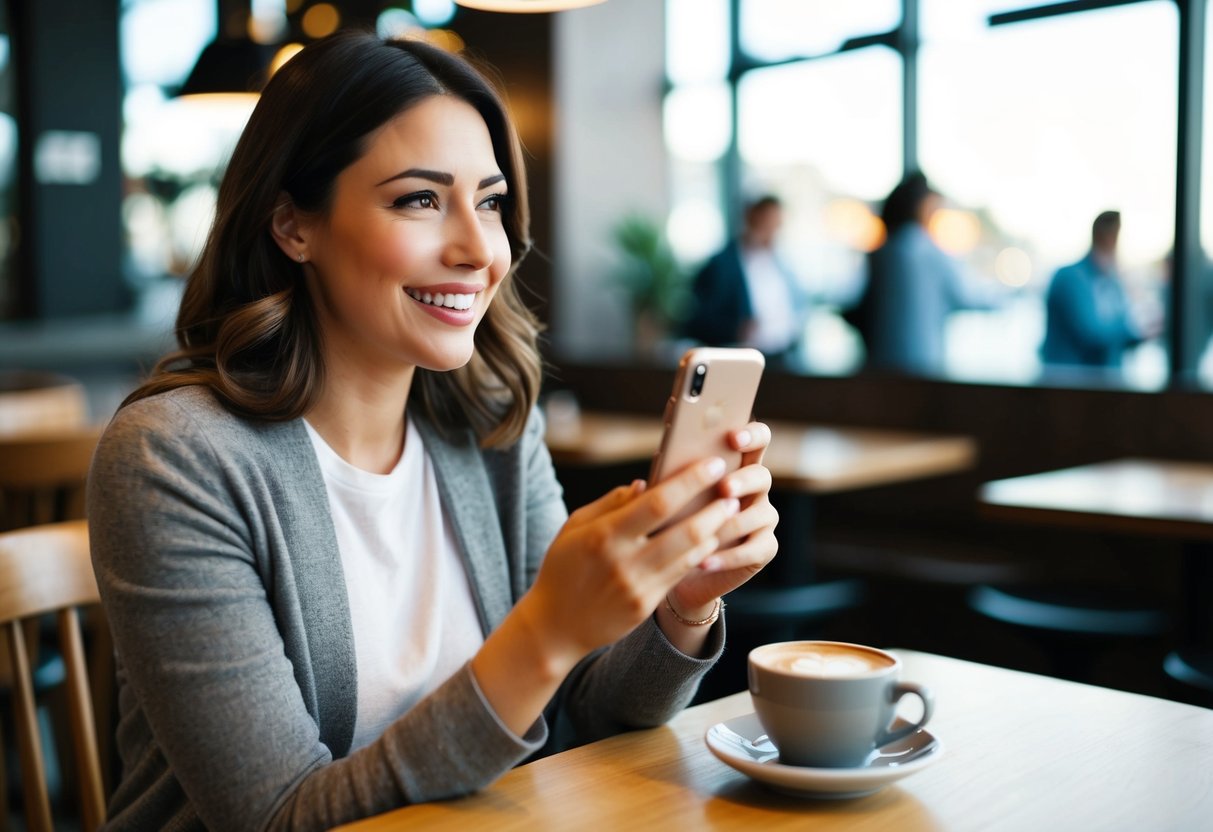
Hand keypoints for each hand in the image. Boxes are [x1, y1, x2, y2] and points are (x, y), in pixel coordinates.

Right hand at [516, 455, 741, 668]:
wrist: (555, 627)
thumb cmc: (562, 568)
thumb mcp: (574, 527)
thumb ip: (610, 503)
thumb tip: (645, 484)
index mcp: (604, 534)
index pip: (658, 502)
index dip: (691, 481)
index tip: (713, 464)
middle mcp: (625, 561)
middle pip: (685, 530)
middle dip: (715, 508)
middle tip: (732, 490)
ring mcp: (638, 586)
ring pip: (691, 554)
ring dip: (714, 530)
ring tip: (727, 511)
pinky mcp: (647, 605)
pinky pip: (682, 574)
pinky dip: (699, 554)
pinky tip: (708, 540)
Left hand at [667, 421, 778, 614]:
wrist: (681, 567)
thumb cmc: (674, 523)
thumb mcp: (668, 501)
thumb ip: (664, 488)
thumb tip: (640, 484)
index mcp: (736, 465)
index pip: (757, 439)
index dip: (751, 434)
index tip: (733, 437)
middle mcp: (755, 488)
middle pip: (762, 474)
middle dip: (744, 480)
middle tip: (724, 488)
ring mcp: (764, 517)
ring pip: (760, 514)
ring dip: (732, 523)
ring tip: (707, 533)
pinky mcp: (765, 547)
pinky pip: (755, 549)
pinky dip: (728, 556)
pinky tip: (704, 560)